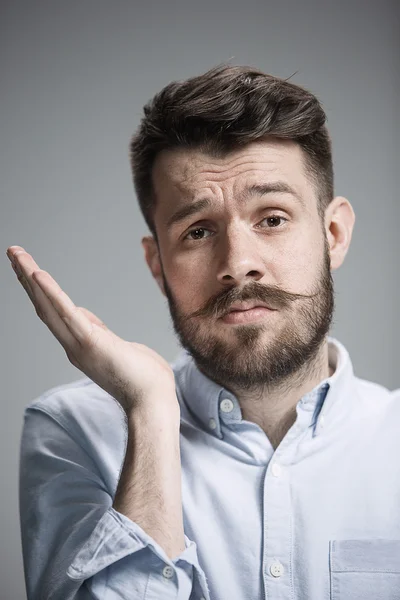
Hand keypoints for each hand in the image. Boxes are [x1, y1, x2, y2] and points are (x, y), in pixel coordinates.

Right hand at [6, 246, 177, 414]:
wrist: (152, 402)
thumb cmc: (144, 379)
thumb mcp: (117, 348)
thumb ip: (100, 332)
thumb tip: (89, 319)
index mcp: (80, 345)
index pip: (54, 312)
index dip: (39, 290)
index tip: (29, 270)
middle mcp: (73, 345)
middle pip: (44, 305)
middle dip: (26, 278)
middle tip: (12, 252)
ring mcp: (79, 344)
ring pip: (48, 306)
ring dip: (30, 278)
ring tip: (16, 255)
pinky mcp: (91, 342)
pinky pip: (66, 313)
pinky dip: (51, 293)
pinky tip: (38, 275)